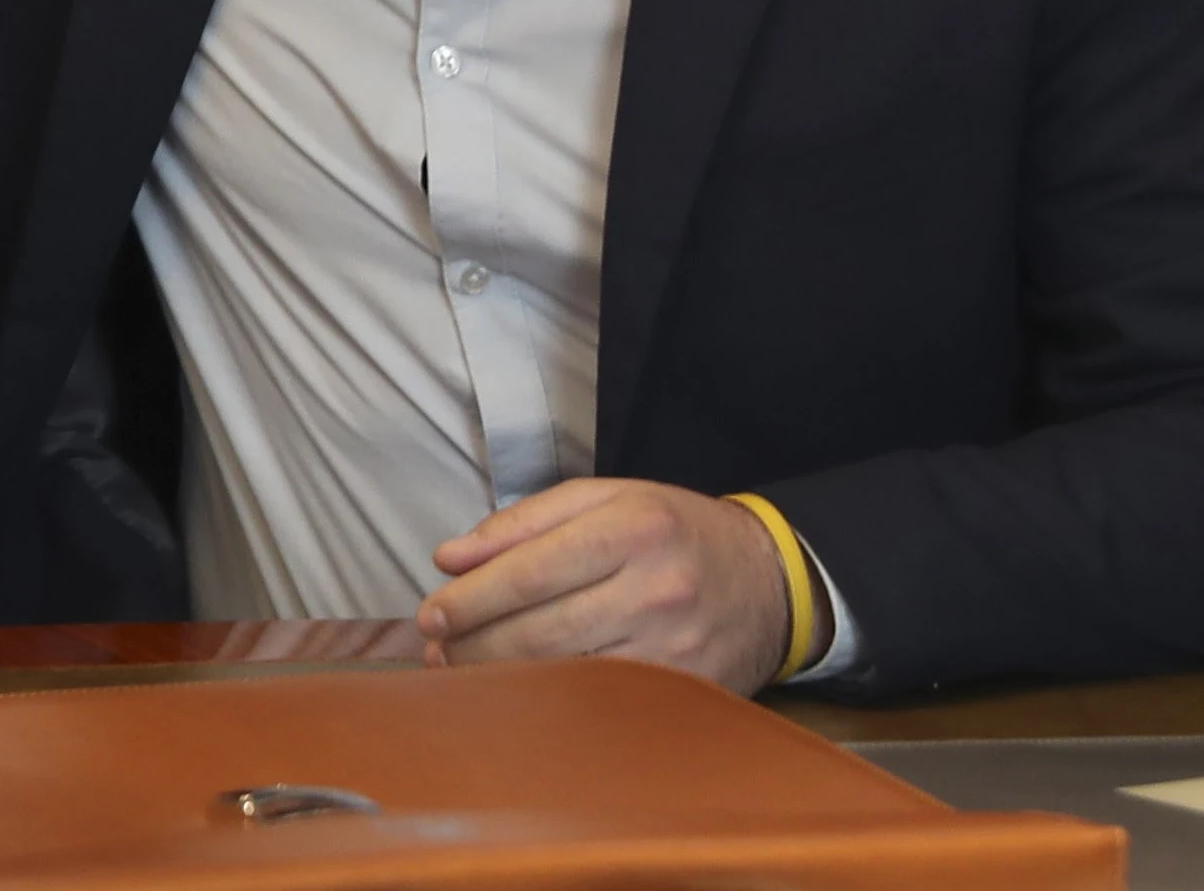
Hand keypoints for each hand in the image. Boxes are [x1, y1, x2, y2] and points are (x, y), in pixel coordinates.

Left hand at [414, 478, 815, 694]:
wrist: (772, 580)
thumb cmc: (674, 531)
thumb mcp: (606, 499)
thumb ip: (524, 522)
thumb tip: (450, 557)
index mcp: (634, 529)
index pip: (532, 571)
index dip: (473, 598)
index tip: (431, 612)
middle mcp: (656, 589)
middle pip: (541, 630)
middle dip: (476, 643)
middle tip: (437, 645)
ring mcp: (673, 649)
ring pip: (565, 674)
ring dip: (501, 676)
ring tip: (462, 666)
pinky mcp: (683, 692)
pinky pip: (598, 703)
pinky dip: (549, 700)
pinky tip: (518, 689)